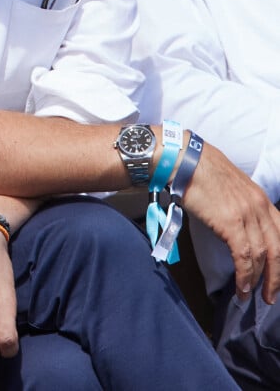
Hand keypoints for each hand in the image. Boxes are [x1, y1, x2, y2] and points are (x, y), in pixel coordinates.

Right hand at [182, 141, 279, 303]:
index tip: (276, 274)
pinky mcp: (231, 222)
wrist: (185, 160)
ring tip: (249, 295)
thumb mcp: (232, 186)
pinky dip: (244, 275)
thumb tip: (236, 226)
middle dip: (275, 277)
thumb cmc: (202, 170)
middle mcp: (259, 206)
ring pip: (261, 255)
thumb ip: (240, 206)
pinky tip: (241, 288)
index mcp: (261, 198)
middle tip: (270, 295)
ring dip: (257, 280)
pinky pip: (243, 256)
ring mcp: (246, 214)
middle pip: (277, 249)